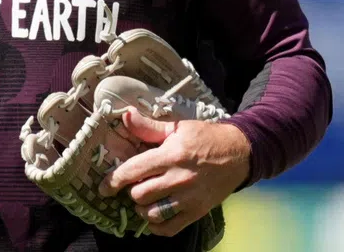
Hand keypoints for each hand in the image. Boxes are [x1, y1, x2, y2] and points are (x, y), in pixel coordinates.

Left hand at [97, 110, 251, 236]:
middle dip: (131, 190)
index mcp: (171, 155)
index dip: (114, 180)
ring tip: (145, 199)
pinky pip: (169, 228)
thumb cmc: (205, 137)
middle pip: (140, 194)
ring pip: (152, 213)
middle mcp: (179, 179)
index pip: (135, 171)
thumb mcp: (178, 127)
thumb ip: (149, 127)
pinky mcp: (198, 212)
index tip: (103, 188)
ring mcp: (189, 198)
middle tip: (136, 184)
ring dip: (142, 208)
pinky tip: (154, 215)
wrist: (239, 153)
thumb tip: (125, 115)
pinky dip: (157, 226)